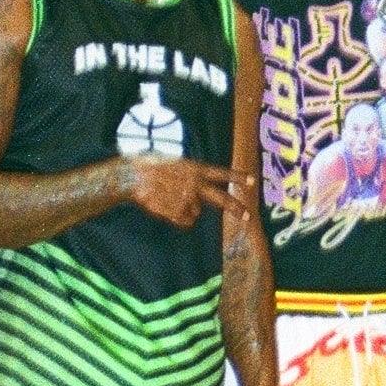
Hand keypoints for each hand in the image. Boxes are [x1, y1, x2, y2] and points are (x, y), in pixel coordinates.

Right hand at [122, 155, 251, 227]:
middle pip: (220, 199)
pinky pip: (184, 221)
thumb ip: (189, 177)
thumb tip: (197, 196)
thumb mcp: (174, 164)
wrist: (133, 176)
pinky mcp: (177, 211)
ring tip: (167, 198)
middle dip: (235, 207)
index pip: (220, 174)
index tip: (253, 181)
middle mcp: (194, 184)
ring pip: (194, 212)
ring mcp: (187, 199)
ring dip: (185, 209)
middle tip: (247, 216)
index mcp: (194, 169)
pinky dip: (177, 217)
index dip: (237, 177)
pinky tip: (165, 206)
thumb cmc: (150, 167)